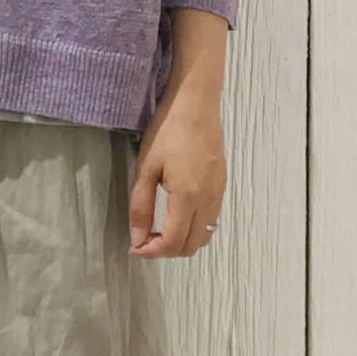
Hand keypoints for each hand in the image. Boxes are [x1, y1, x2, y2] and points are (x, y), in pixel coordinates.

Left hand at [128, 8, 227, 258]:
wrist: (196, 103)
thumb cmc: (167, 130)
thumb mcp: (146, 167)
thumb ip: (140, 207)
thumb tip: (137, 240)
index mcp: (188, 196)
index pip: (173, 241)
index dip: (152, 252)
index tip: (134, 248)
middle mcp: (209, 200)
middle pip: (191, 245)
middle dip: (166, 251)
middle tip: (143, 239)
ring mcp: (219, 193)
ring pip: (204, 235)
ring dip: (182, 241)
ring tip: (158, 229)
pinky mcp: (222, 185)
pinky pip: (211, 220)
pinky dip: (194, 228)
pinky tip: (176, 215)